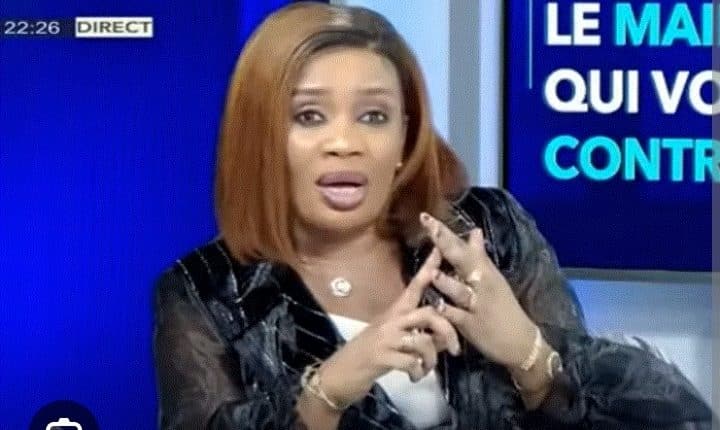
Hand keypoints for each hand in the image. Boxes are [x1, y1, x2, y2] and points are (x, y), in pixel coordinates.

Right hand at [317, 247, 461, 407]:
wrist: (338, 375)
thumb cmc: (367, 357)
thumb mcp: (394, 342)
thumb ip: (420, 337)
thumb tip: (446, 337)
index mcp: (393, 314)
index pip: (414, 287)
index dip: (428, 270)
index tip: (440, 250)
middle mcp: (390, 321)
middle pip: (427, 313)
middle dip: (447, 330)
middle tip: (456, 348)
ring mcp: (385, 338)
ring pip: (423, 340)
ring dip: (431, 359)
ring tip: (426, 369)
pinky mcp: (381, 358)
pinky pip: (411, 362)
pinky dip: (418, 372)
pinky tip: (414, 377)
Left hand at [418, 212, 543, 370]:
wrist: (521, 342)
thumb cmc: (502, 307)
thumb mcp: (494, 278)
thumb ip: (479, 255)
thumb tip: (474, 231)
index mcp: (484, 269)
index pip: (462, 245)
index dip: (444, 231)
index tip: (425, 216)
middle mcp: (481, 283)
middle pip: (462, 260)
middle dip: (445, 243)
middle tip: (428, 227)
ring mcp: (476, 304)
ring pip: (460, 290)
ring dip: (447, 282)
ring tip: (433, 272)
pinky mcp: (472, 325)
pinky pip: (457, 317)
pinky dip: (446, 312)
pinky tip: (435, 307)